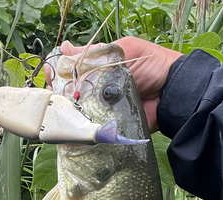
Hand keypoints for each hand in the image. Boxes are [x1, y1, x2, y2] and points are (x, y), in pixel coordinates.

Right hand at [58, 37, 181, 132]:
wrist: (172, 93)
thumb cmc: (152, 66)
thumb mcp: (123, 51)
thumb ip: (96, 53)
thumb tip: (65, 48)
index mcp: (101, 69)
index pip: (73, 70)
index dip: (59, 71)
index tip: (50, 73)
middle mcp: (98, 89)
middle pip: (70, 92)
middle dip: (58, 91)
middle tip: (51, 92)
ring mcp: (102, 109)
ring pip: (77, 111)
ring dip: (66, 109)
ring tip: (57, 107)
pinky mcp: (109, 126)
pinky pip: (91, 127)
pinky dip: (79, 126)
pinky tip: (69, 123)